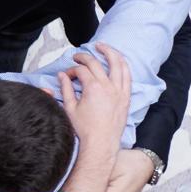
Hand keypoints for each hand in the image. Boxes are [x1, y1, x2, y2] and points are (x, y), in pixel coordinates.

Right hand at [57, 43, 131, 165]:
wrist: (100, 145)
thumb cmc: (85, 130)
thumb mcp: (70, 108)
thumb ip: (66, 89)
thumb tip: (62, 76)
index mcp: (93, 88)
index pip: (81, 71)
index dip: (71, 70)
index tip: (66, 76)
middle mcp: (108, 87)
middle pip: (96, 63)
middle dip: (84, 58)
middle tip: (77, 57)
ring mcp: (119, 91)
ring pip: (118, 64)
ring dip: (110, 52)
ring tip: (102, 46)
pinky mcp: (126, 98)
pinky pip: (128, 76)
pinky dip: (123, 66)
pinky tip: (118, 61)